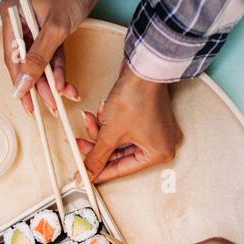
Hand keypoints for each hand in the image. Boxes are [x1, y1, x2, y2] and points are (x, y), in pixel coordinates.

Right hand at [0, 0, 106, 113]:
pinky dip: (59, 67)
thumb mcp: (55, 28)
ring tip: (62, 98)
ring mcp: (35, 25)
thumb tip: (23, 84)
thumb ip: (38, 58)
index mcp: (11, 16)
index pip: (12, 57)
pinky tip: (66, 83)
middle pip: (26, 61)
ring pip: (40, 60)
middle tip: (49, 106)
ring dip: (51, 79)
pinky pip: (52, 53)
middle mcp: (19, 21)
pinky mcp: (50, 28)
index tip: (26, 103)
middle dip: (38, 84)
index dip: (19, 82)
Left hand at [78, 61, 182, 181]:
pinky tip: (103, 112)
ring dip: (101, 131)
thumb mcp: (110, 134)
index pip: (123, 169)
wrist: (142, 67)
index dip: (100, 172)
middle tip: (81, 144)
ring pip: (120, 140)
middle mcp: (162, 143)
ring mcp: (156, 130)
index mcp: (159, 154)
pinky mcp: (149, 117)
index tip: (86, 176)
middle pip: (120, 154)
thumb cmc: (137, 96)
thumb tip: (87, 175)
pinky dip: (111, 122)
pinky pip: (125, 128)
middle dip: (98, 145)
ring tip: (90, 120)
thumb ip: (96, 158)